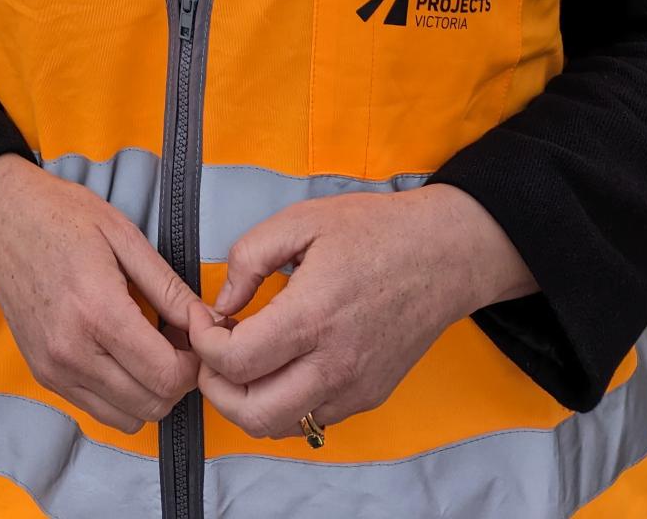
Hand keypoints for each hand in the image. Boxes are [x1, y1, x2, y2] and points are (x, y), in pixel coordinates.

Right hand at [0, 154, 207, 432]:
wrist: (1, 218)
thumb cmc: (61, 216)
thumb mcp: (124, 235)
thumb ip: (169, 287)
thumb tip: (207, 322)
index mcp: (97, 312)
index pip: (166, 376)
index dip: (195, 364)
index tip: (196, 337)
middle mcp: (72, 352)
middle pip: (152, 405)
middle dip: (178, 380)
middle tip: (178, 342)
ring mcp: (54, 369)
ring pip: (128, 418)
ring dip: (150, 393)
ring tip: (149, 348)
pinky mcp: (44, 376)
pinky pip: (99, 410)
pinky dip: (122, 395)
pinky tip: (122, 354)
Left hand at [188, 184, 536, 440]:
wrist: (443, 255)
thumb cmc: (374, 231)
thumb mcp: (301, 221)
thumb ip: (249, 257)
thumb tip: (221, 303)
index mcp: (312, 316)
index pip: (236, 362)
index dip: (203, 343)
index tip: (203, 318)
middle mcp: (334, 365)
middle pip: (253, 414)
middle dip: (216, 388)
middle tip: (211, 352)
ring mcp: (354, 388)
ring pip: (281, 426)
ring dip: (246, 401)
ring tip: (241, 360)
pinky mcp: (369, 397)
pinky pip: (312, 417)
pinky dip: (283, 401)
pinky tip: (279, 363)